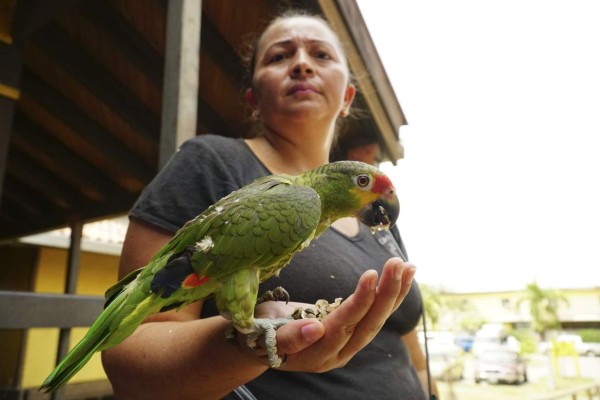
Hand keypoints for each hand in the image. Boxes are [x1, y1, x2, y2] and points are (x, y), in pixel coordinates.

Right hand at [239, 258, 415, 370]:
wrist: (261, 345)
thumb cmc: (259, 333)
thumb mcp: (266, 334)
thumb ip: (290, 336)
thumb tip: (316, 328)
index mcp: (317, 355)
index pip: (344, 326)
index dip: (359, 302)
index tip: (371, 275)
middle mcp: (338, 353)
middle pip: (367, 325)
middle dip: (385, 293)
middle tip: (396, 263)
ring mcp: (347, 345)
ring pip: (377, 320)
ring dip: (394, 293)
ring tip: (407, 266)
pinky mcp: (352, 334)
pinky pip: (375, 315)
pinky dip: (390, 295)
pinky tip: (403, 276)